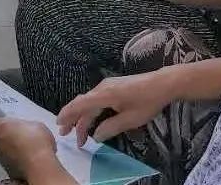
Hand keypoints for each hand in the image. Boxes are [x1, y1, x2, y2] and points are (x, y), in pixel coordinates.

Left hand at [0, 118, 59, 180]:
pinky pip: (12, 166)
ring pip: (6, 154)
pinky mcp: (9, 172)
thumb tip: (31, 129)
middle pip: (1, 139)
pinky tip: (30, 163)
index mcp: (3, 127)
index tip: (3, 124)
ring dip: (15, 153)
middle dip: (11, 139)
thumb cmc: (37, 144)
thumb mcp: (37, 126)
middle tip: (24, 139)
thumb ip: (27, 126)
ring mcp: (3, 159)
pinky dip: (19, 165)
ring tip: (30, 153)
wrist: (40, 166)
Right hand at [57, 70, 176, 145]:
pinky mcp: (112, 87)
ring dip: (82, 117)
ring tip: (79, 133)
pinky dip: (90, 111)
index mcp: (104, 95)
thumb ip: (111, 127)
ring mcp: (106, 86)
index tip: (59, 125)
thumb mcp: (130, 119)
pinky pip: (95, 100)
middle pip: (82, 104)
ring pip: (88, 102)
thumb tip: (96, 135)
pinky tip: (92, 120)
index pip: (79, 105)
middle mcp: (101, 89)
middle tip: (65, 134)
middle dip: (72, 119)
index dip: (68, 115)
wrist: (161, 83)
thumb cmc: (147, 101)